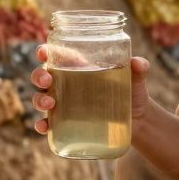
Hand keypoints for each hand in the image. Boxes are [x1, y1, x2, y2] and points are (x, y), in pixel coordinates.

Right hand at [29, 46, 153, 134]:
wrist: (138, 120)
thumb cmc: (132, 92)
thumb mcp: (136, 79)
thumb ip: (139, 68)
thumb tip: (138, 63)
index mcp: (78, 67)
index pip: (55, 56)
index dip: (44, 52)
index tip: (42, 53)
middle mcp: (66, 84)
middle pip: (42, 76)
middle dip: (39, 76)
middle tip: (47, 81)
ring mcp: (64, 104)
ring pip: (41, 98)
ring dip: (39, 100)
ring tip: (50, 104)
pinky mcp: (67, 123)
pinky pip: (48, 124)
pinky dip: (42, 125)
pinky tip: (44, 127)